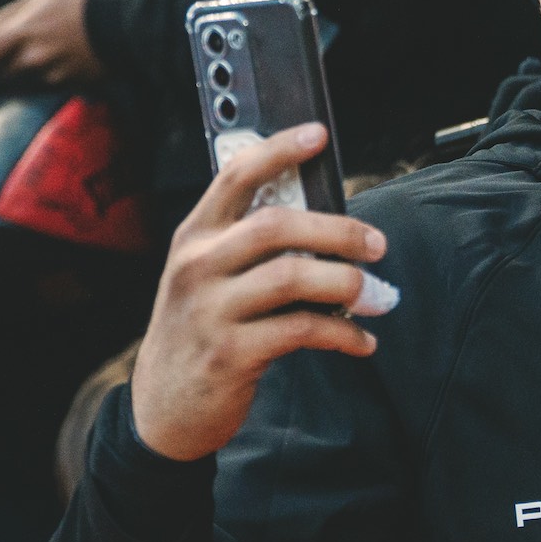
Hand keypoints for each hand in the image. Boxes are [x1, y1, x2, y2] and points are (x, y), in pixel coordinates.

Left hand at [0, 0, 103, 82]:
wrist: (129, 16)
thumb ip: (10, 13)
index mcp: (22, 33)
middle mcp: (34, 59)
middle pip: (2, 73)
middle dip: (7, 61)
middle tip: (24, 44)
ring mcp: (55, 75)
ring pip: (28, 80)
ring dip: (33, 69)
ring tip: (54, 47)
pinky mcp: (75, 85)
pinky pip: (54, 84)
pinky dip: (57, 73)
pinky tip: (72, 55)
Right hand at [129, 124, 396, 462]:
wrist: (163, 407)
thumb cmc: (202, 330)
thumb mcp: (208, 279)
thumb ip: (249, 248)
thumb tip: (328, 226)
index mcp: (194, 237)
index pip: (235, 177)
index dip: (278, 149)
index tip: (319, 135)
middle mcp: (197, 266)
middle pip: (276, 226)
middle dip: (338, 229)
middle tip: (377, 244)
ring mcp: (210, 309)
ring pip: (292, 276)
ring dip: (347, 282)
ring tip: (376, 295)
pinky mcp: (229, 353)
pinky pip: (301, 330)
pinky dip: (343, 333)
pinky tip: (362, 341)